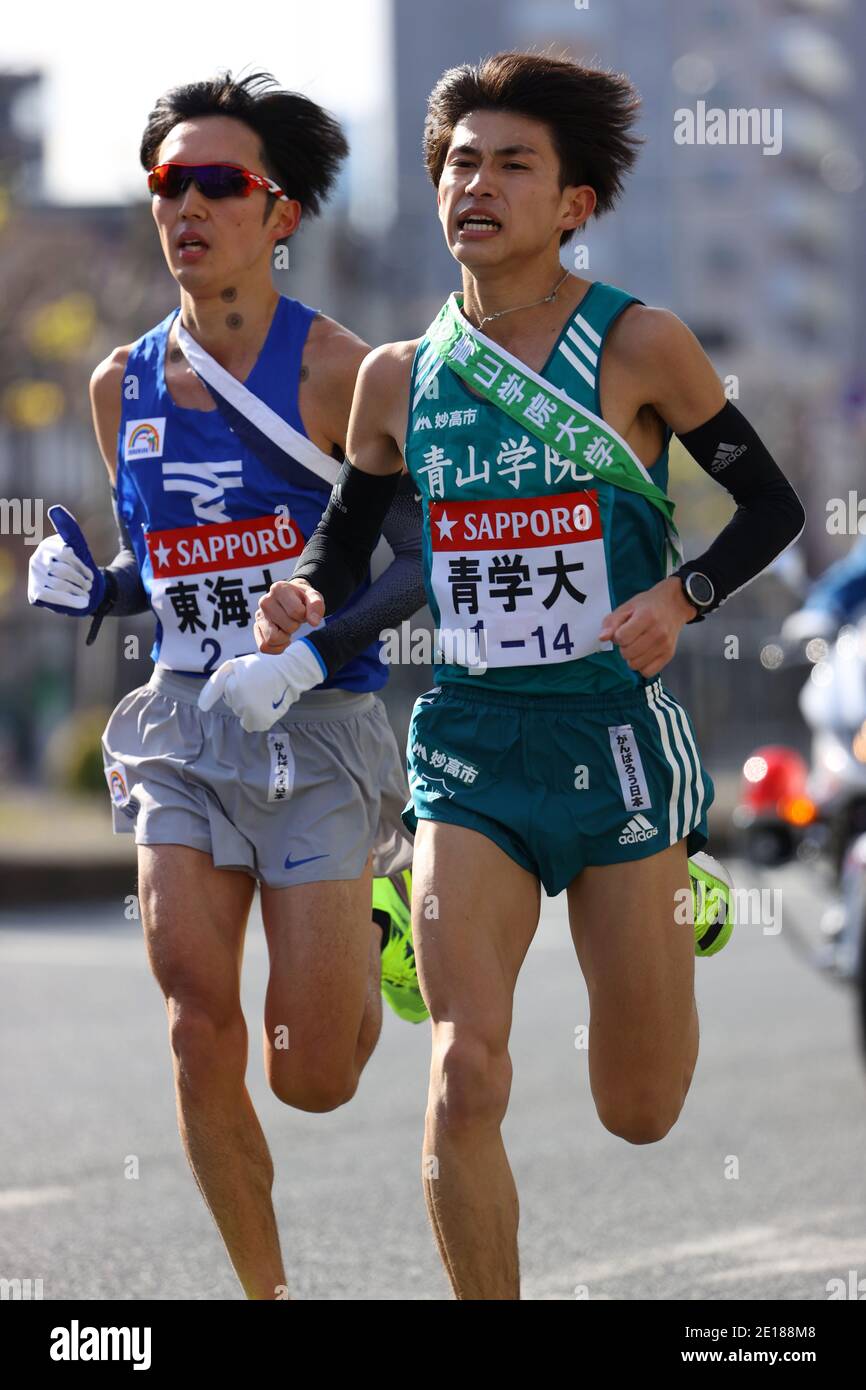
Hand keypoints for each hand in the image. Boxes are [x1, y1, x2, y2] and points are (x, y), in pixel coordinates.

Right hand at [27, 505, 106, 615]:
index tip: (91, 575)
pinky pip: (53, 597)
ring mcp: (34, 577)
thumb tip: (54, 509)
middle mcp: (37, 559)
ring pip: (59, 584)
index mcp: (48, 545)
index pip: (66, 554)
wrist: (83, 590)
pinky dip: (71, 600)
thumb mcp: (79, 547)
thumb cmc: (81, 567)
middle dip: (80, 580)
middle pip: (63, 571)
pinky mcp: (35, 593)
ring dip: (78, 591)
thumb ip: (69, 529)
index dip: (81, 567)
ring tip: (86, 593)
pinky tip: (81, 602)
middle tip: (89, 586)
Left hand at [198, 639, 324, 731]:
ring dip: (249, 707)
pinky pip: (251, 724)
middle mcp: (242, 703)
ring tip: (263, 694)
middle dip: (242, 697)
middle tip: (258, 685)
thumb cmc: (260, 666)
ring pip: (242, 715)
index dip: (238, 684)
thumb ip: (216, 684)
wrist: (289, 672)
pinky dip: (256, 717)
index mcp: (234, 688)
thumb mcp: (234, 666)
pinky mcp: (262, 722)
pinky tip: (265, 705)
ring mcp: (252, 714)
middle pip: (234, 705)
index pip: (227, 694)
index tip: (251, 677)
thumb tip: (201, 707)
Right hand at [255, 579, 325, 653]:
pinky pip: (264, 647)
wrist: (290, 599)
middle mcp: (265, 601)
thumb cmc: (302, 599)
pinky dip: (277, 647)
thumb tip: (314, 623)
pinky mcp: (256, 628)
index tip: (302, 609)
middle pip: (289, 627)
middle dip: (296, 626)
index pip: (297, 612)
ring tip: (286, 627)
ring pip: (272, 639)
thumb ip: (317, 606)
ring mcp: (259, 615)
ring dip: (285, 637)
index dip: (304, 615)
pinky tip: (282, 637)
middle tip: (294, 618)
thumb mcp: (313, 597)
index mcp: (279, 589)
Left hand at [598, 577, 694, 675]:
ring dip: (631, 657)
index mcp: (646, 617)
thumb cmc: (649, 605)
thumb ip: (611, 622)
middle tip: (631, 637)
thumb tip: (602, 638)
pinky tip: (643, 654)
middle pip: (627, 653)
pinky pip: (647, 672)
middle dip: (623, 646)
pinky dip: (642, 666)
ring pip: (635, 665)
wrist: (674, 605)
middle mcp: (658, 632)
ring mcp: (664, 645)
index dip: (617, 636)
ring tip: (637, 645)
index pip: (621, 638)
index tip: (623, 629)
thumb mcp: (627, 607)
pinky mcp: (669, 655)